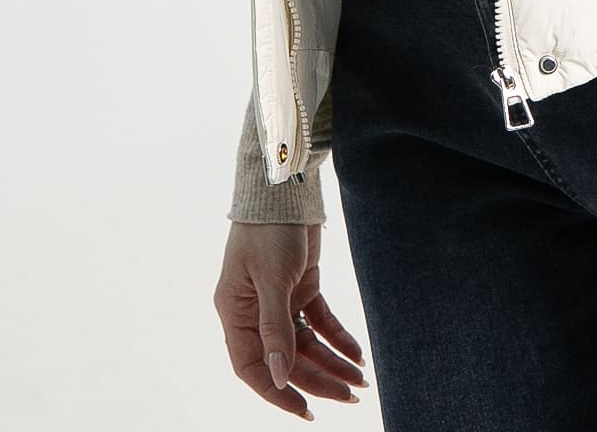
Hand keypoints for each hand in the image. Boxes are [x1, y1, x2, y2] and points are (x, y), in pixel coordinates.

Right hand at [214, 222, 368, 418]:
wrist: (286, 186)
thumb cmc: (269, 229)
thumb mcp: (273, 279)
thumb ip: (275, 329)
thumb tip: (280, 377)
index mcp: (236, 314)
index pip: (252, 368)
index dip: (277, 392)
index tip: (305, 410)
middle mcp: (256, 312)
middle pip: (286, 359)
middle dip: (317, 380)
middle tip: (349, 397)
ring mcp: (280, 300)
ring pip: (306, 344)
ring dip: (332, 362)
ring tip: (360, 382)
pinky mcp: (301, 285)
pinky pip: (320, 321)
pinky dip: (337, 337)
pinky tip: (356, 353)